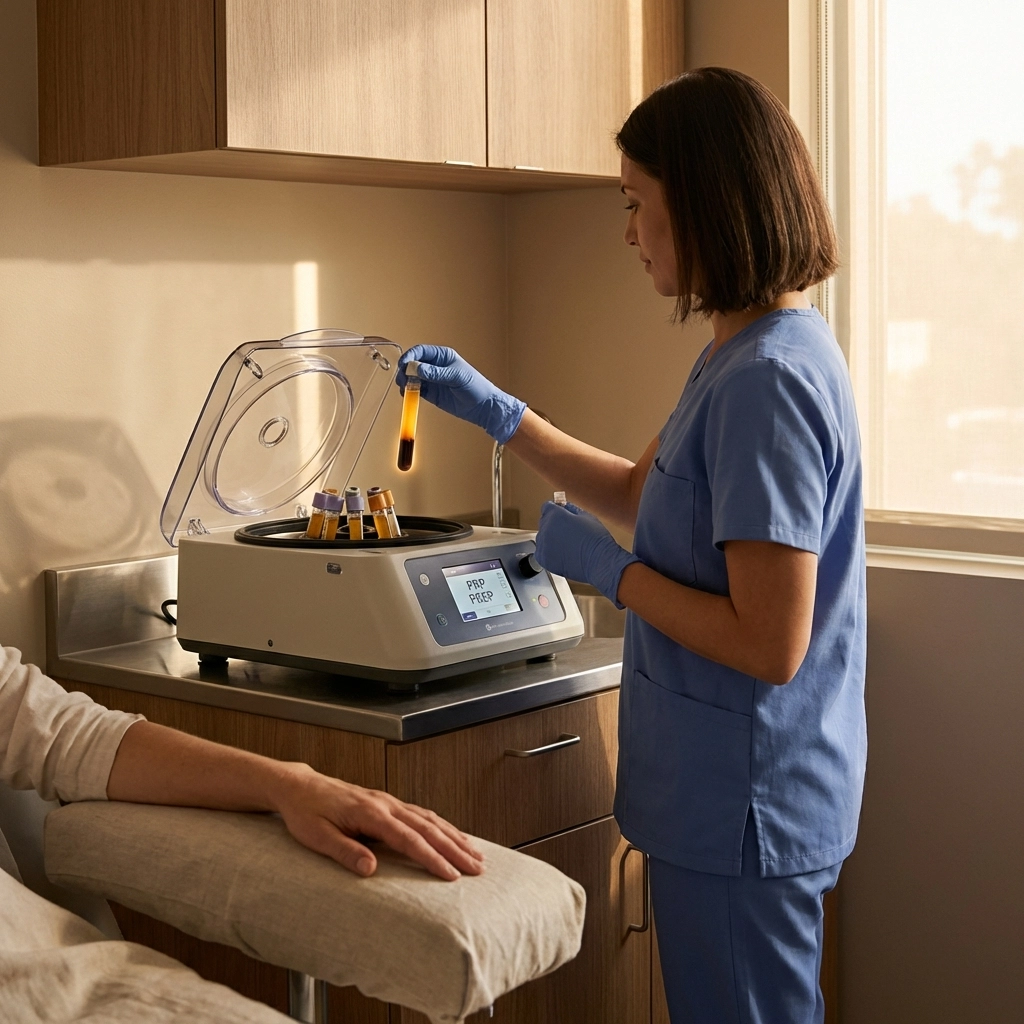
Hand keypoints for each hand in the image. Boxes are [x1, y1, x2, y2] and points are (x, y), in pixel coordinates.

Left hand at [269, 764, 484, 880]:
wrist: (299, 787)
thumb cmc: (306, 813)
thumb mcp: (317, 836)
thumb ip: (345, 851)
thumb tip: (370, 869)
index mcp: (370, 812)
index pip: (409, 839)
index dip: (432, 859)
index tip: (451, 876)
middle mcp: (385, 804)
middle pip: (428, 828)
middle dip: (455, 849)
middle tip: (477, 868)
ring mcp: (388, 801)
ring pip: (430, 819)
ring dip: (454, 836)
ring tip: (476, 854)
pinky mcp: (387, 803)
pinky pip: (422, 813)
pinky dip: (442, 825)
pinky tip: (452, 835)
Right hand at [397, 345, 525, 443]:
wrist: (483, 406)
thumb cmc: (476, 386)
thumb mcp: (456, 377)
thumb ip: (436, 373)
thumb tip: (417, 369)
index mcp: (443, 356)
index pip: (421, 351)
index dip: (410, 356)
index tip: (404, 364)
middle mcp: (435, 366)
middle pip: (413, 364)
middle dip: (405, 370)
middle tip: (402, 378)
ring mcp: (432, 380)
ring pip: (412, 377)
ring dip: (405, 381)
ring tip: (404, 387)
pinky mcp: (431, 394)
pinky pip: (416, 390)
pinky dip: (409, 391)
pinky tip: (408, 394)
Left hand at [535, 501, 639, 608]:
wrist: (599, 561)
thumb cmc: (596, 539)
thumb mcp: (586, 516)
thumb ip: (571, 509)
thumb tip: (565, 508)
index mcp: (555, 515)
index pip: (547, 507)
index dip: (556, 510)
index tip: (562, 514)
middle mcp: (546, 528)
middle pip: (544, 522)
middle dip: (554, 524)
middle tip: (569, 532)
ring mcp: (543, 545)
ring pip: (543, 538)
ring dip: (551, 539)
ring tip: (569, 545)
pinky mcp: (543, 559)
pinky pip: (542, 552)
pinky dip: (550, 553)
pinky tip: (564, 554)